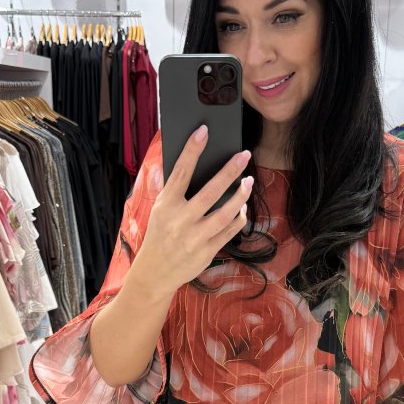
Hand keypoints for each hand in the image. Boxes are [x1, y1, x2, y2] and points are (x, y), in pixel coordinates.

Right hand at [130, 127, 251, 301]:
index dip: (192, 150)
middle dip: (229, 172)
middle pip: (209, 192)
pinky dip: (238, 218)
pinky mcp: (206, 252)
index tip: (203, 131)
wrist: (155, 272)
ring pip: (224, 214)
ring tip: (248, 182)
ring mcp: (194, 238)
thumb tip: (187, 163)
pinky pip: (229, 231)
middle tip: (244, 155)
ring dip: (240, 196)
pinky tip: (242, 208)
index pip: (180, 172)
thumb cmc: (159, 234)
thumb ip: (173, 190)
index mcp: (166, 205)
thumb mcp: (159, 210)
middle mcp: (180, 221)